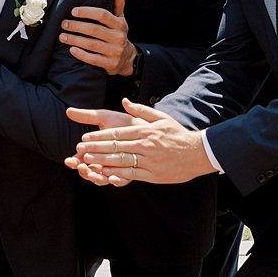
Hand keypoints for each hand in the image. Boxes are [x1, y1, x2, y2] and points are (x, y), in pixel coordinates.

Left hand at [59, 0, 135, 75]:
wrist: (128, 59)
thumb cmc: (118, 36)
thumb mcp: (121, 21)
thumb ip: (118, 5)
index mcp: (119, 24)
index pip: (102, 15)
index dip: (87, 12)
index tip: (73, 11)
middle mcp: (118, 37)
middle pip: (94, 29)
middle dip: (77, 26)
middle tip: (64, 23)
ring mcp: (114, 51)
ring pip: (91, 44)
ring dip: (75, 39)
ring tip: (62, 36)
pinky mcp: (109, 64)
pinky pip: (93, 59)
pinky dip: (81, 54)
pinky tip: (71, 50)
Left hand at [64, 99, 210, 185]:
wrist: (197, 152)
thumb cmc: (177, 134)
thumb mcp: (161, 118)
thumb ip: (141, 110)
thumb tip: (124, 101)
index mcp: (145, 131)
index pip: (117, 134)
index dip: (99, 136)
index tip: (85, 138)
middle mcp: (145, 145)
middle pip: (116, 147)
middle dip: (96, 149)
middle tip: (80, 150)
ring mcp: (149, 160)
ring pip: (121, 161)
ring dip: (102, 162)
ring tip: (87, 162)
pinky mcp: (153, 174)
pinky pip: (132, 174)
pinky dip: (118, 175)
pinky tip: (106, 175)